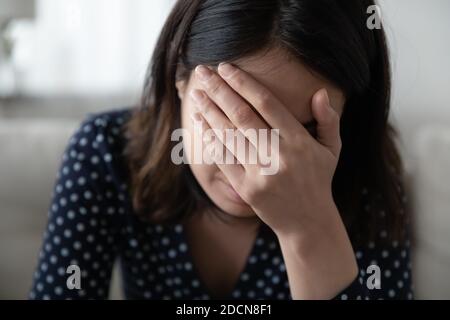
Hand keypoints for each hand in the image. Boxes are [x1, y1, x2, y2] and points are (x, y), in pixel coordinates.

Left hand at [190, 63, 340, 236]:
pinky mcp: (247, 189)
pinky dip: (211, 139)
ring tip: (197, 94)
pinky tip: (201, 123)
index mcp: (299, 141)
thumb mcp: (332, 149)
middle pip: (242, 115)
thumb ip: (329, 120)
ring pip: (229, 135)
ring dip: (210, 111)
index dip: (244, 83)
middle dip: (220, 91)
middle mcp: (279, 155)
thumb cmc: (317, 180)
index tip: (226, 67)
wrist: (307, 222)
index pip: (267, 104)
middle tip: (203, 72)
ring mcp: (262, 173)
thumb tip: (320, 92)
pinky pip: (225, 159)